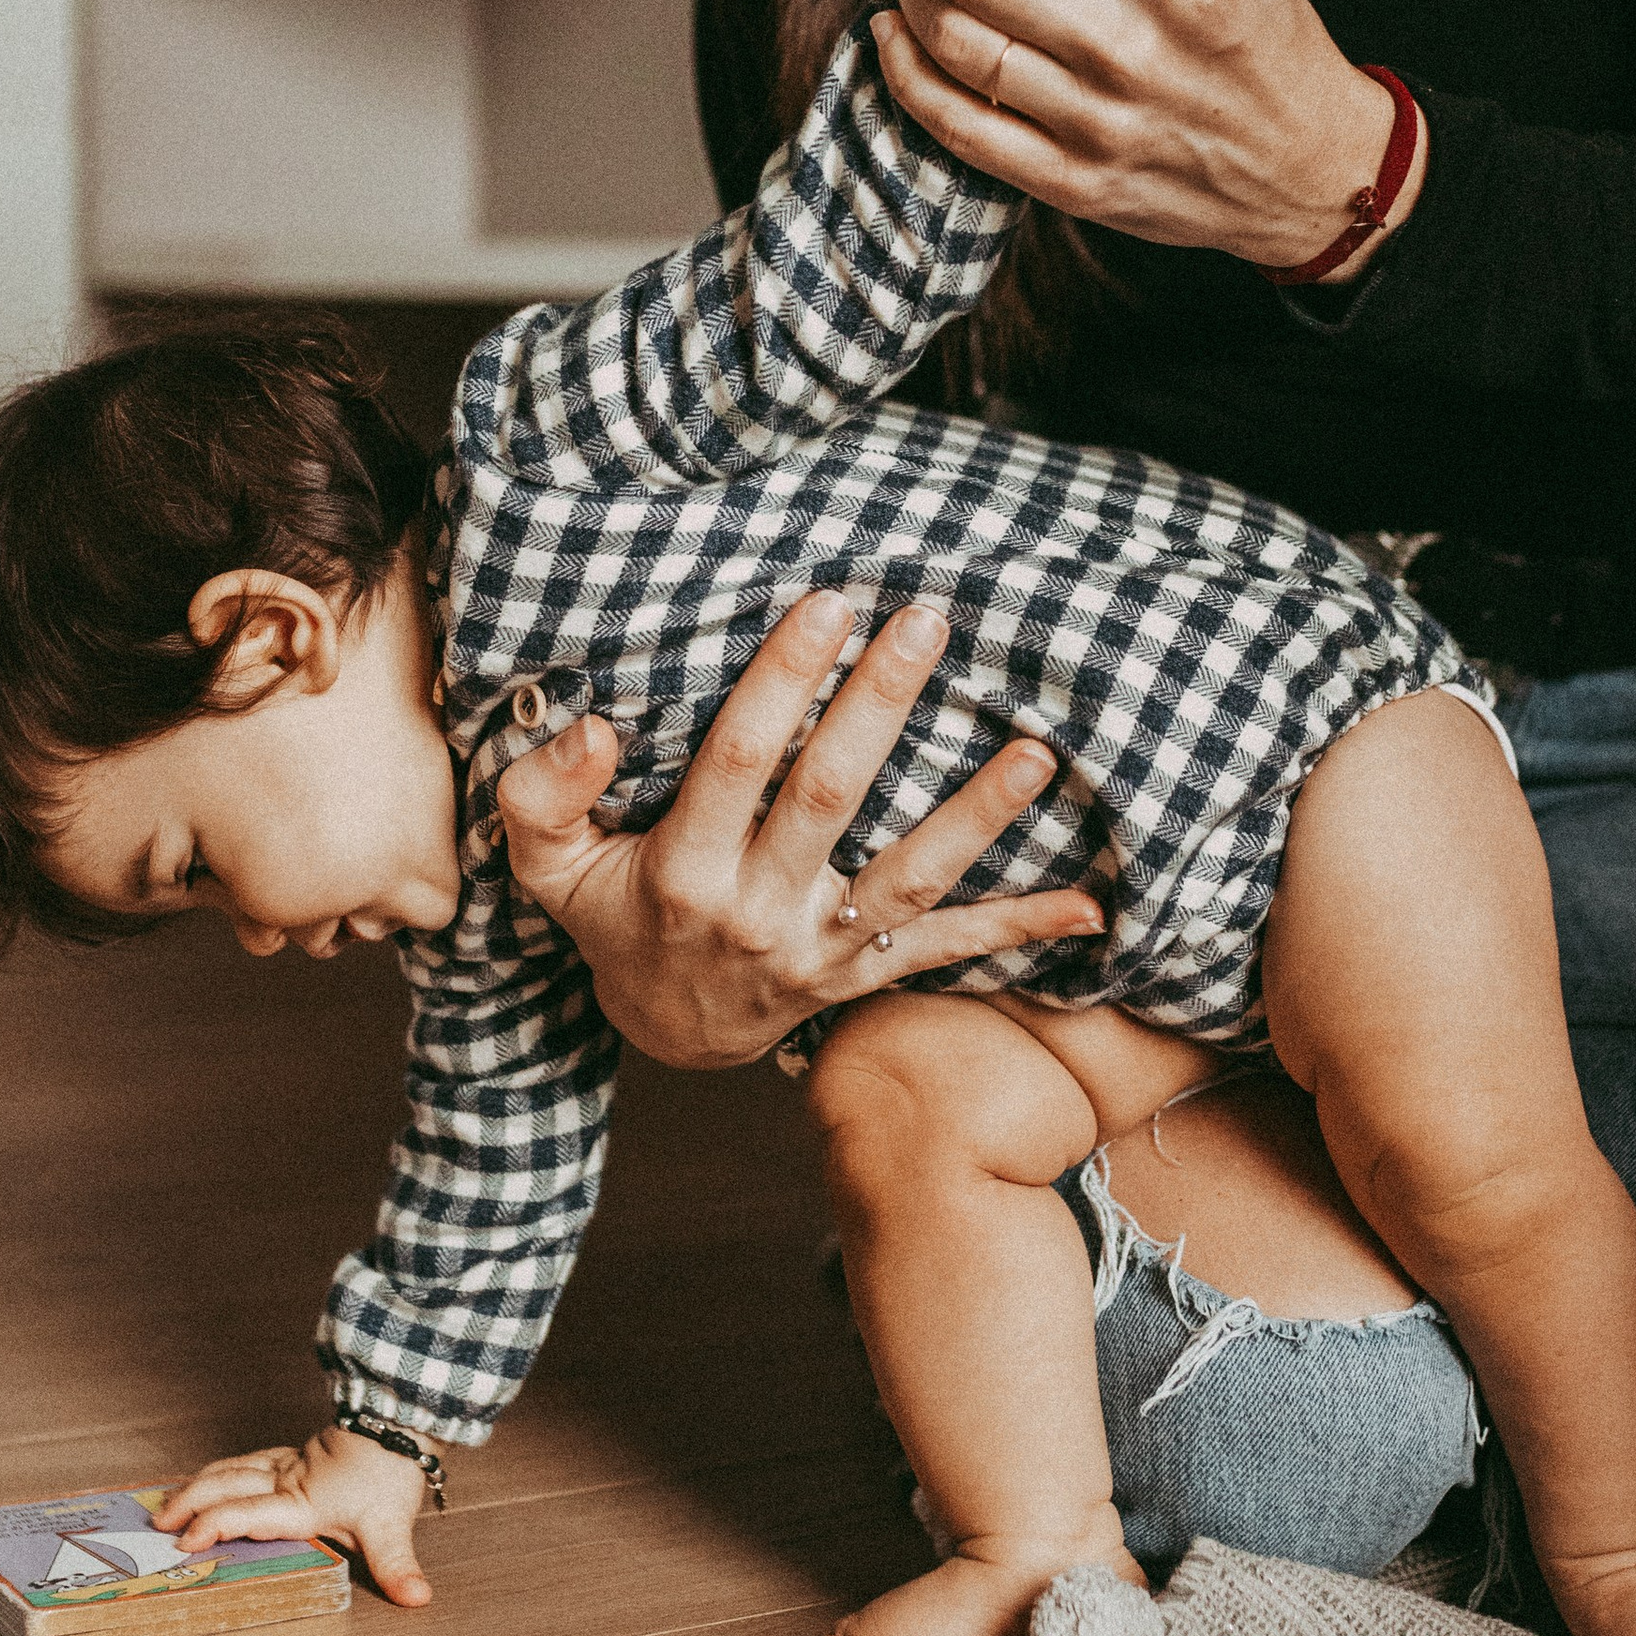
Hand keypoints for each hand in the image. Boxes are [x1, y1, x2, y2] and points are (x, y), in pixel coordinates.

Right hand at [153, 1432, 433, 1608]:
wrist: (399, 1422)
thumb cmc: (389, 1472)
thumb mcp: (392, 1525)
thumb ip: (397, 1565)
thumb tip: (416, 1598)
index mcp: (298, 1502)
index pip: (244, 1513)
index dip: (212, 1526)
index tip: (184, 1543)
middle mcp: (284, 1480)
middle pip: (225, 1486)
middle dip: (188, 1504)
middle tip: (159, 1525)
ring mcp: (285, 1464)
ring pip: (229, 1469)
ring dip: (196, 1485)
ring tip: (168, 1502)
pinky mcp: (291, 1455)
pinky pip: (243, 1461)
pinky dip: (217, 1471)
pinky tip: (208, 1479)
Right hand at [494, 587, 1104, 1069]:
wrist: (665, 1032)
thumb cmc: (612, 916)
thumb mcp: (548, 867)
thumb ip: (544, 795)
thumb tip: (592, 726)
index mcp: (682, 872)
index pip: (738, 760)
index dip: (782, 680)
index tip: (827, 604)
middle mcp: (758, 914)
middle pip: (829, 798)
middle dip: (880, 706)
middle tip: (927, 622)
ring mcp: (821, 954)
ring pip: (907, 879)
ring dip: (975, 817)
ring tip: (1034, 753)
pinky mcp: (867, 980)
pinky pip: (949, 954)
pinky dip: (1021, 931)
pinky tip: (1092, 911)